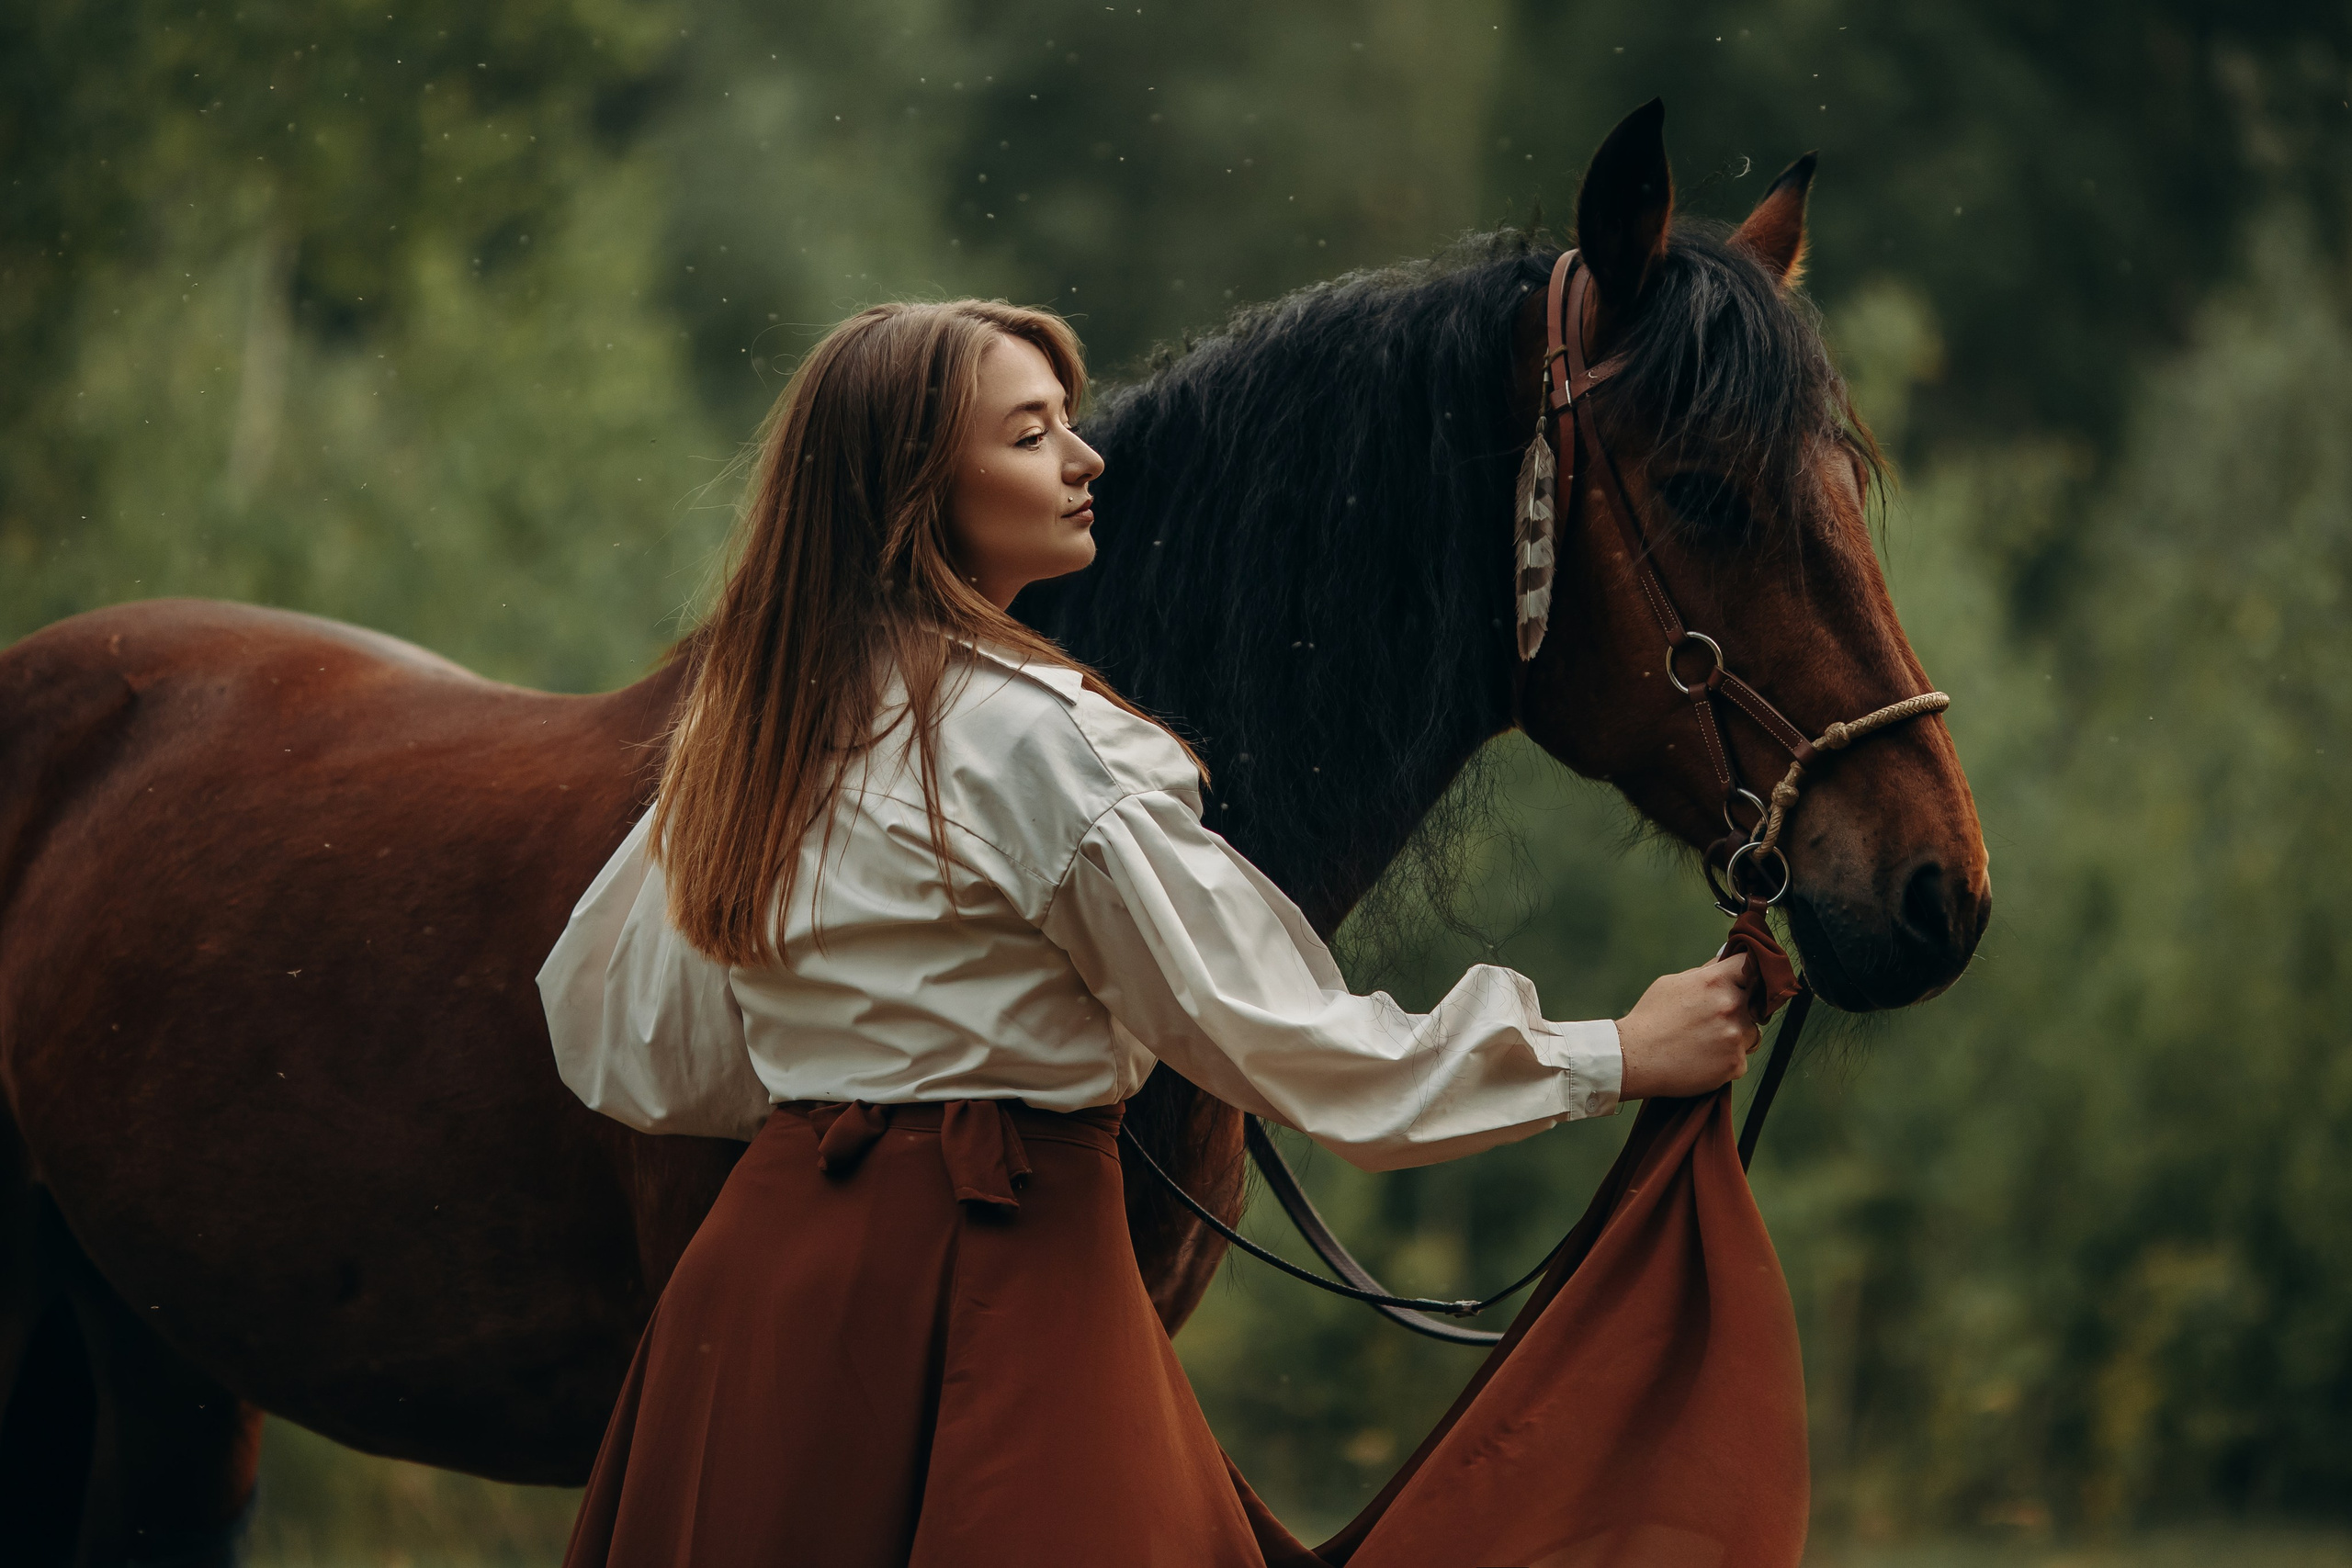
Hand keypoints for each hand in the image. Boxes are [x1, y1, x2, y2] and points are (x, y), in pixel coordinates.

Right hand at [1616, 953, 1761, 1100]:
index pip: (1751, 964)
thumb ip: (1706, 974)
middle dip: (1741, 1009)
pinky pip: (1740, 1059)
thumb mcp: (1673, 983)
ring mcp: (1735, 1036)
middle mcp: (1731, 1006)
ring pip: (1751, 1033)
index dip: (1748, 972)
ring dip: (1735, 1036)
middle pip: (1755, 1003)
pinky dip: (1725, 1060)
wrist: (1634, 1058)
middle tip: (1714, 1019)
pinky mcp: (1735, 1064)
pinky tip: (1702, 1060)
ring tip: (1704, 1042)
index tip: (1744, 980)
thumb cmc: (1650, 1019)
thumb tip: (1725, 963)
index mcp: (1716, 981)